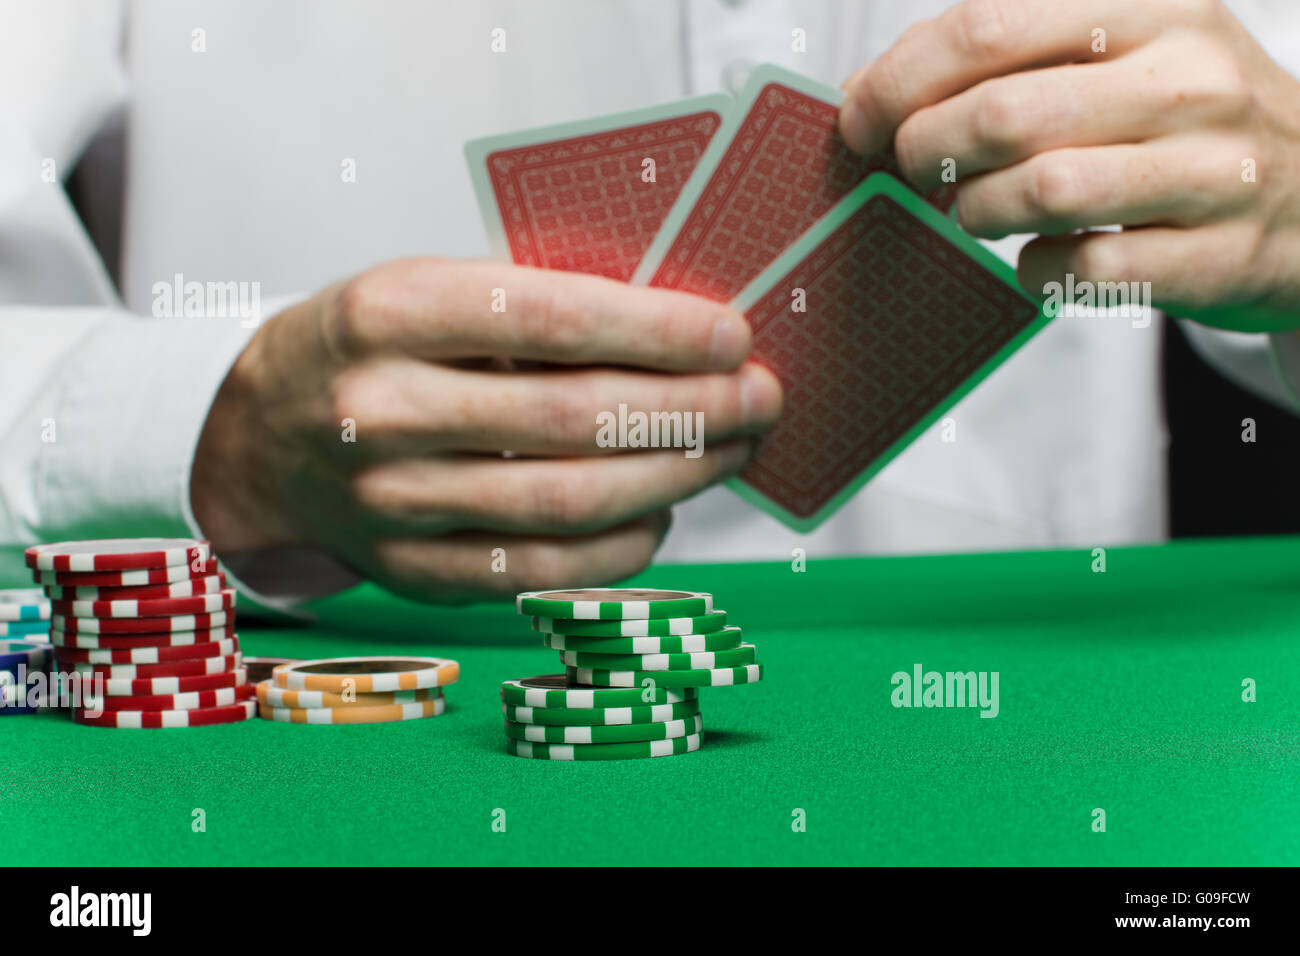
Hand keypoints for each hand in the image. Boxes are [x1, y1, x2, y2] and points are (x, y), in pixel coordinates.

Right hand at [190, 258, 781, 601]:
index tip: (732, 334)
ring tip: (731, 449)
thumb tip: (677, 333)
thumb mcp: (424, 287)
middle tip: (760, 396)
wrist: (258, 436)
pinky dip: (621, 550)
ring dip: (674, 478)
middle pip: (572, 419)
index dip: (655, 330)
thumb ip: (531, 305)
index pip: (546, 317)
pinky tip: (662, 514)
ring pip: (567, 503)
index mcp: (385, 312)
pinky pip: (541, 573)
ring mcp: (392, 503)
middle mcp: (381, 410)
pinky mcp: (411, 572)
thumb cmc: (367, 347)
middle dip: (690, 409)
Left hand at [839, 0, 1299, 331]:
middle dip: (925, 149)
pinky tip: (1038, 258)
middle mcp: (1190, 80)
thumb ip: (1003, 61)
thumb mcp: (1117, 59)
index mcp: (1153, 9)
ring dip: (977, 211)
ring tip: (976, 212)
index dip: (900, 78)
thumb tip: (865, 92)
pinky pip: (1085, 268)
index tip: (859, 119)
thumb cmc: (1182, 127)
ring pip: (1042, 190)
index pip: (989, 26)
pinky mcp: (1217, 255)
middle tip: (911, 170)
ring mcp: (1214, 170)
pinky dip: (1036, 270)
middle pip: (1003, 111)